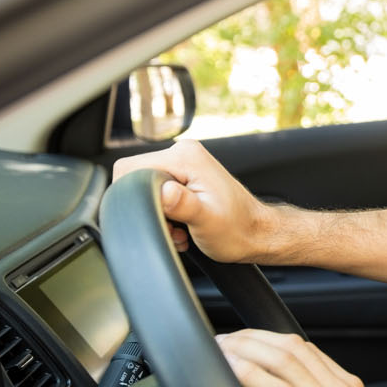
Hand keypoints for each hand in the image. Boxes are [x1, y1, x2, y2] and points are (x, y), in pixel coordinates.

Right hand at [111, 139, 271, 261]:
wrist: (257, 233)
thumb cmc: (238, 229)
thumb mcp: (208, 222)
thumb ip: (184, 205)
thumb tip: (164, 192)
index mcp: (186, 157)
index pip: (129, 169)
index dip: (134, 197)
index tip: (159, 218)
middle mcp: (183, 153)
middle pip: (135, 179)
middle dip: (148, 209)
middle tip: (174, 227)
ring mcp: (184, 164)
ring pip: (145, 190)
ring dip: (158, 215)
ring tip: (181, 230)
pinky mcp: (184, 176)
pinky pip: (157, 194)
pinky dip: (165, 214)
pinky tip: (182, 227)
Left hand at [217, 329, 386, 386]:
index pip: (303, 349)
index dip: (267, 340)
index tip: (242, 342)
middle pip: (290, 348)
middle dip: (251, 339)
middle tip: (222, 341)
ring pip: (284, 363)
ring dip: (247, 352)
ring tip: (220, 351)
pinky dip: (254, 378)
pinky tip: (234, 372)